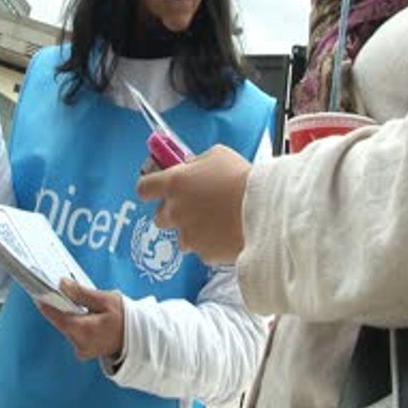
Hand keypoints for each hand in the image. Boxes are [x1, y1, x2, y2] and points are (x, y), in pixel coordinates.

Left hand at [37, 281, 124, 360]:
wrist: (141, 339)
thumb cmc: (125, 318)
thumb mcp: (106, 300)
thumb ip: (81, 293)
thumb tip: (61, 284)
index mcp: (82, 330)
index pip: (56, 316)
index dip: (46, 303)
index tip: (38, 292)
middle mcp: (78, 343)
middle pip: (62, 321)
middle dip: (63, 306)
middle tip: (66, 291)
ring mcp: (81, 349)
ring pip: (69, 326)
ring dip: (72, 314)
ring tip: (87, 304)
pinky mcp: (85, 350)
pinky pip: (76, 332)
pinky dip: (79, 322)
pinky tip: (89, 315)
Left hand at [136, 144, 250, 264]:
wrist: (263, 210)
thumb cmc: (241, 178)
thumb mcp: (217, 155)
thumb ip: (196, 162)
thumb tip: (190, 167)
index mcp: (174, 183)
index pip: (144, 188)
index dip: (149, 188)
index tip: (156, 188)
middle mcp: (175, 211)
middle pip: (159, 217)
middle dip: (172, 212)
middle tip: (192, 205)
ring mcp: (188, 235)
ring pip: (181, 236)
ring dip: (193, 230)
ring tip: (216, 221)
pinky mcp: (204, 253)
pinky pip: (202, 249)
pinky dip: (211, 243)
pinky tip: (227, 233)